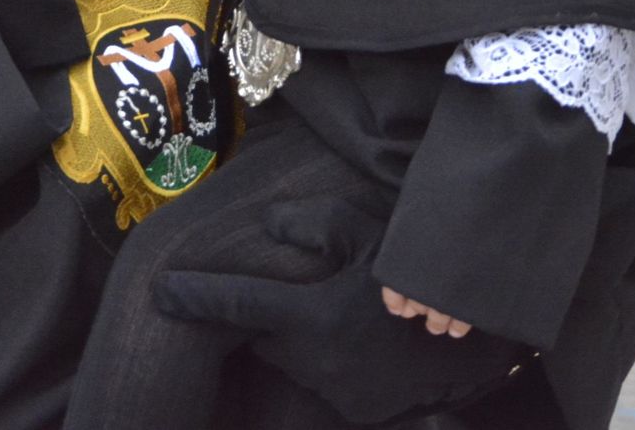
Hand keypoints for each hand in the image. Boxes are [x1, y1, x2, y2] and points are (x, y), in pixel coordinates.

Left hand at [153, 198, 525, 423]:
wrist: (474, 345)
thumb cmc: (420, 279)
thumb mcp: (374, 237)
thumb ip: (317, 225)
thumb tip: (268, 226)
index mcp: (312, 314)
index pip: (238, 303)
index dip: (195, 297)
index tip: (159, 293)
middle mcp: (313, 360)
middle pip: (263, 335)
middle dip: (265, 314)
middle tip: (287, 288)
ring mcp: (331, 390)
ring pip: (290, 359)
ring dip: (298, 336)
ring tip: (334, 309)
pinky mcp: (350, 409)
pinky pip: (319, 378)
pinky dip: (326, 358)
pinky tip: (356, 338)